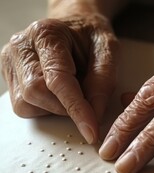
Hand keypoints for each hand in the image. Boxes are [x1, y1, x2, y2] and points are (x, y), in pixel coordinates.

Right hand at [0, 14, 118, 143]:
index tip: (91, 131)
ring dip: (56, 108)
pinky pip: (25, 106)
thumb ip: (103, 81)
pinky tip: (57, 94)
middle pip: (37, 93)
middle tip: (85, 100)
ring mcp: (11, 63)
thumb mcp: (107, 51)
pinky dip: (46, 107)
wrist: (74, 26)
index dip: (76, 109)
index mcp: (46, 34)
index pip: (57, 80)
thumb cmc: (90, 37)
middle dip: (66, 108)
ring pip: (27, 103)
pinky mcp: (11, 77)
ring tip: (72, 91)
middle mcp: (21, 47)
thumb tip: (94, 115)